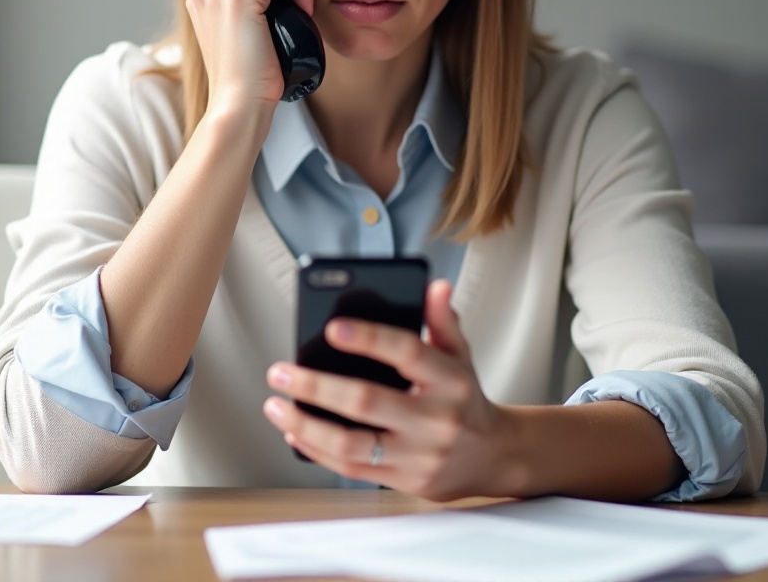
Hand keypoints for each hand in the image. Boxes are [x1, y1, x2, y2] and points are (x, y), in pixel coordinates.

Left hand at [263, 279, 514, 500]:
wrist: (491, 458)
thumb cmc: (464, 398)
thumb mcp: (460, 354)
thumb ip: (442, 320)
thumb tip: (435, 287)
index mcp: (450, 380)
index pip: (408, 352)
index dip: (370, 338)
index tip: (333, 327)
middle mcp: (434, 420)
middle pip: (367, 401)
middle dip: (316, 386)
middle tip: (280, 372)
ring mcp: (417, 455)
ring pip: (351, 444)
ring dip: (306, 425)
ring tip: (276, 405)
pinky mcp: (402, 481)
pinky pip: (351, 468)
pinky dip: (317, 451)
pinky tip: (294, 431)